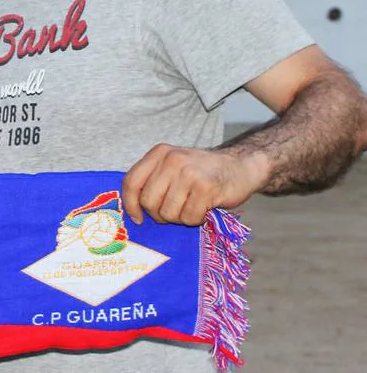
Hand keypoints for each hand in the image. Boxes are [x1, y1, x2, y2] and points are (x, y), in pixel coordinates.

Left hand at [122, 144, 269, 225]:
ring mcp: (189, 173)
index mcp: (159, 153)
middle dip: (160, 214)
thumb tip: (133, 211)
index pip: (131, 181)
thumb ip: (153, 180)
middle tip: (176, 211)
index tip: (138, 218)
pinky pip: (189, 217)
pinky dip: (196, 219)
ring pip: (168, 212)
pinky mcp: (206, 187)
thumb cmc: (203, 172)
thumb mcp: (173, 166)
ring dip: (180, 218)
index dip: (131, 204)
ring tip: (191, 207)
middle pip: (148, 201)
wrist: (242, 166)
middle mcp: (172, 160)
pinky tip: (204, 209)